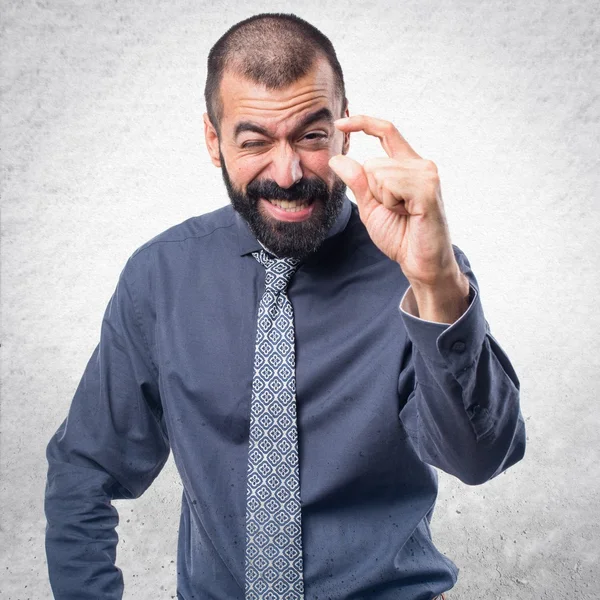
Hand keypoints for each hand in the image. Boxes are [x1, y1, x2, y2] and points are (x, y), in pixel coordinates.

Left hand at [329, 115, 460, 289]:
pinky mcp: (428, 188)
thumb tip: (337, 158)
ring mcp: (427, 174)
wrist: (420, 262)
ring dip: (383, 199)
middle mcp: (421, 164)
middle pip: (373, 163)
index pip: (386, 132)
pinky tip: (408, 214)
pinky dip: (391, 202)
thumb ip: (357, 182)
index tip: (339, 123)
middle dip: (373, 192)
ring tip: (404, 213)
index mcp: (408, 165)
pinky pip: (390, 184)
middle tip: (395, 211)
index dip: (363, 122)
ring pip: (378, 172)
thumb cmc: (400, 235)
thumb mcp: (371, 207)